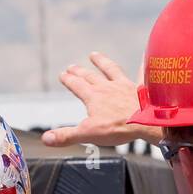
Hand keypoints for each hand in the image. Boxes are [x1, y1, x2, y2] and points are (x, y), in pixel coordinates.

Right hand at [41, 52, 155, 147]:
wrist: (145, 122)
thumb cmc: (117, 128)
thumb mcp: (87, 134)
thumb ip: (66, 136)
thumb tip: (45, 139)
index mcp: (93, 97)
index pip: (77, 86)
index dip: (68, 80)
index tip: (63, 74)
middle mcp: (107, 87)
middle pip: (90, 76)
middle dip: (79, 72)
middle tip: (72, 66)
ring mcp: (124, 86)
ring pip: (110, 70)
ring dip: (101, 62)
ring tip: (94, 54)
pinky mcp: (140, 88)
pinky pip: (141, 73)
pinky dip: (143, 64)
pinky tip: (146, 55)